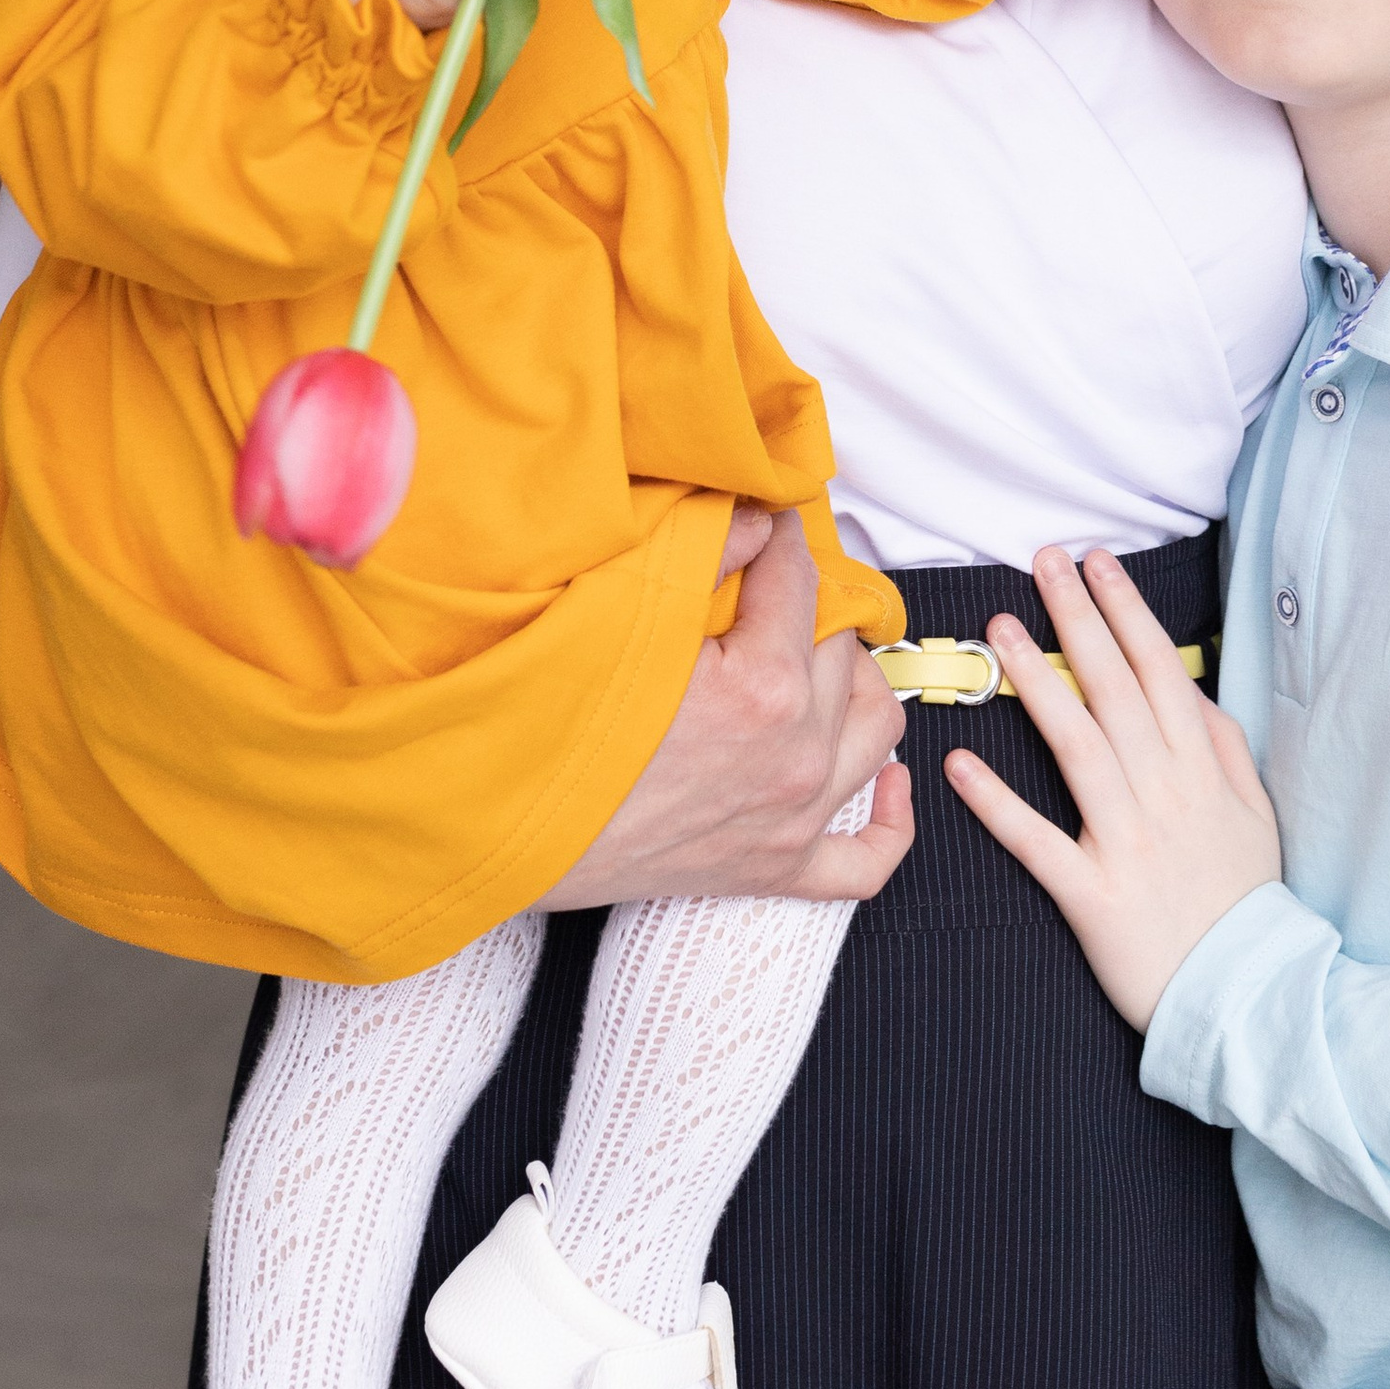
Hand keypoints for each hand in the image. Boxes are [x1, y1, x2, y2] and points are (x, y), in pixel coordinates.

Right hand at [537, 512, 912, 908]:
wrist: (499, 836)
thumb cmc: (543, 731)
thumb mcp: (616, 621)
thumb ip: (700, 558)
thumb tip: (756, 517)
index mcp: (765, 689)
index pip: (798, 581)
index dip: (780, 538)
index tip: (767, 522)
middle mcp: (797, 756)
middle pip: (841, 651)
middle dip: (810, 610)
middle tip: (770, 592)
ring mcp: (793, 819)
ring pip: (878, 731)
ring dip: (856, 686)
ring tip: (819, 660)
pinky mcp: (777, 871)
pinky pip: (868, 860)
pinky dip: (890, 818)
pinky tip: (888, 779)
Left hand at [942, 545, 1283, 1025]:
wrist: (1248, 992)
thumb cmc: (1245, 900)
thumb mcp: (1255, 814)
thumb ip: (1224, 748)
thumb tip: (1192, 694)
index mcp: (1199, 770)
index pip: (1158, 671)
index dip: (1126, 612)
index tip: (1098, 564)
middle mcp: (1163, 793)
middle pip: (1115, 689)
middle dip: (1079, 619)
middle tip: (1046, 562)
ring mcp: (1127, 841)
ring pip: (1076, 746)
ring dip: (1037, 684)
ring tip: (1001, 632)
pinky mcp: (1093, 894)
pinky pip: (1038, 842)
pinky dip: (997, 804)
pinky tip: (962, 764)